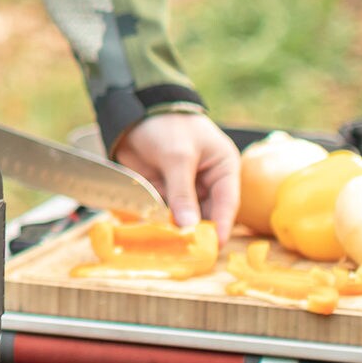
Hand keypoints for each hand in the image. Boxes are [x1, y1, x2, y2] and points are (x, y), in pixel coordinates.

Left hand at [114, 111, 240, 235]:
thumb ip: (182, 192)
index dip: (221, 225)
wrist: (134, 110)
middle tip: (187, 252)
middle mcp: (207, 181)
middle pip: (206, 214)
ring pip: (184, 217)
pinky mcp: (163, 191)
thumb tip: (189, 226)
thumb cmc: (167, 124)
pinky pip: (164, 212)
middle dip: (197, 231)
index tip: (214, 246)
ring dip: (176, 229)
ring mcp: (184, 188)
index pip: (228, 202)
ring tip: (168, 246)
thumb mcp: (177, 156)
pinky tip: (151, 234)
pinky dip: (158, 222)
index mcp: (222, 167)